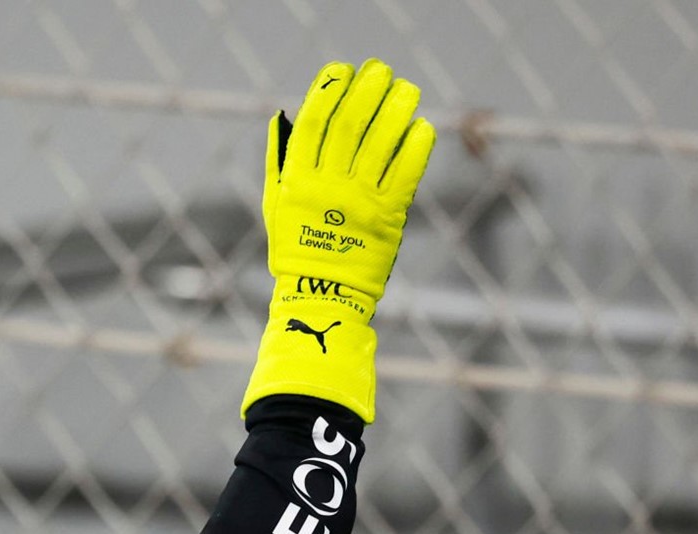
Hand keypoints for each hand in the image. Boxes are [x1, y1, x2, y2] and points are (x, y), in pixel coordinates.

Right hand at [244, 58, 436, 422]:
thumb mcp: (276, 206)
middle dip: (367, 89)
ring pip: (381, 140)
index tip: (343, 71)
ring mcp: (358, 202)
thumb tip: (286, 114)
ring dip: (397, 108)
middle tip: (381, 71)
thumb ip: (280, 161)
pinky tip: (421, 127)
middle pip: (350, 123)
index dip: (329, 89)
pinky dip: (416, 145)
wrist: (320, 298)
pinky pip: (406, 172)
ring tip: (406, 90)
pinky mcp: (388, 217)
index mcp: (297, 182)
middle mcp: (327, 187)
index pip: (314, 121)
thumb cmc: (296, 250)